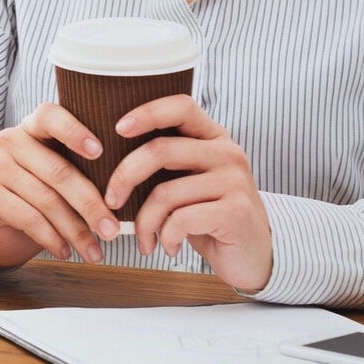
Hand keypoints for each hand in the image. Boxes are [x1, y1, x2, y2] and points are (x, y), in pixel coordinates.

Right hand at [0, 103, 122, 269]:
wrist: (0, 223)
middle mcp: (11, 141)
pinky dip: (52, 239)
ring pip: (47, 201)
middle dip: (91, 205)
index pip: (50, 116)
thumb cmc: (42, 193)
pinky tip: (65, 251)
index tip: (100, 151)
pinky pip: (29, 219)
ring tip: (94, 252)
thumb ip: (83, 168)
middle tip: (113, 231)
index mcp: (33, 127)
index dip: (75, 131)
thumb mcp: (60, 174)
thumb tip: (129, 187)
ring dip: (76, 231)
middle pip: (58, 171)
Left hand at [104, 96, 271, 293]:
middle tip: (111, 201)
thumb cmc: (210, 216)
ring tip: (145, 238)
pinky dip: (165, 237)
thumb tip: (110, 156)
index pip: (181, 107)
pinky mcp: (236, 212)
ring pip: (165, 193)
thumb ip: (168, 162)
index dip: (146, 112)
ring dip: (144, 222)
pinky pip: (181, 220)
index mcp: (214, 138)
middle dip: (124, 177)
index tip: (118, 128)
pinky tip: (168, 247)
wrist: (253, 255)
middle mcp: (228, 153)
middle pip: (160, 150)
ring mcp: (234, 181)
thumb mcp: (191, 181)